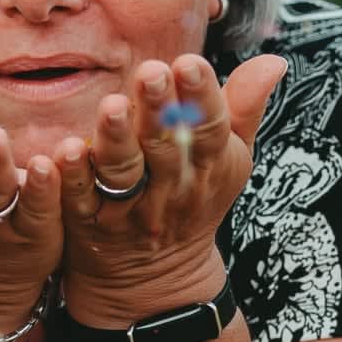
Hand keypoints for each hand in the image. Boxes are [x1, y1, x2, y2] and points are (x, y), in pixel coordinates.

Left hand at [55, 52, 286, 326]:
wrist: (156, 281)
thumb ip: (244, 107)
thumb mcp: (229, 159)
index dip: (201, 97)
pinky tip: (66, 149)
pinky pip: (81, 198)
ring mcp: (130, 208)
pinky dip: (75, 175)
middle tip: (150, 73)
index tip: (189, 63)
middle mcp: (172, 187)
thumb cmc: (194, 200)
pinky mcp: (90, 221)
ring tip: (112, 107)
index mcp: (208, 165)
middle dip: (159, 109)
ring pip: (124, 173)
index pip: (210, 128)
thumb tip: (275, 61)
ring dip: (118, 140)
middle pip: (166, 147)